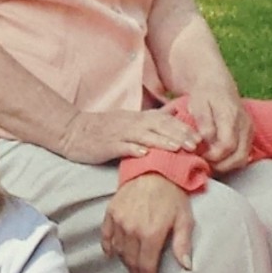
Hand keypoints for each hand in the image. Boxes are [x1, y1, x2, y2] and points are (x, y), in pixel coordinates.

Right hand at [61, 106, 199, 164]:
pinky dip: (133, 149)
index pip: (164, 119)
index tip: (200, 137)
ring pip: (144, 135)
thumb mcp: (128, 120)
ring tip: (178, 149)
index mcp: (137, 118)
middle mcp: (131, 123)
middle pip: (159, 126)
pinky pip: (122, 146)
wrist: (71, 130)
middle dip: (179, 134)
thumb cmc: (101, 129)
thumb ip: (150, 120)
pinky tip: (144, 155)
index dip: (183, 127)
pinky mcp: (106, 144)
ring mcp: (118, 133)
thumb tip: (173, 117)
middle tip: (197, 145)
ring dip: (162, 141)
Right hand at [101, 174, 192, 272]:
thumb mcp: (184, 219)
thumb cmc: (173, 194)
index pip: (146, 266)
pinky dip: (108, 246)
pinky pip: (106, 235)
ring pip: (118, 250)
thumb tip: (186, 266)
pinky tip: (112, 253)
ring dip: (124, 261)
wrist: (155, 169)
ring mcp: (119, 221)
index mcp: (151, 234)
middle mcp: (132, 230)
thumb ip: (183, 244)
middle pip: (131, 261)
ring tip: (131, 266)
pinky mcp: (111, 212)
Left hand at [185, 86, 251, 171]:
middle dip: (221, 166)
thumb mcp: (198, 103)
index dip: (213, 156)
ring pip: (243, 158)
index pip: (227, 146)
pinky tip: (218, 159)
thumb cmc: (204, 93)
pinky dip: (232, 161)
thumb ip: (203, 121)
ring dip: (227, 166)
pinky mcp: (250, 133)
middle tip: (204, 165)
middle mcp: (245, 125)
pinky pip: (244, 154)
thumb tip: (207, 139)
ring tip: (210, 163)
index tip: (200, 156)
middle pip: (239, 157)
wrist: (217, 82)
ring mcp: (249, 130)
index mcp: (231, 117)